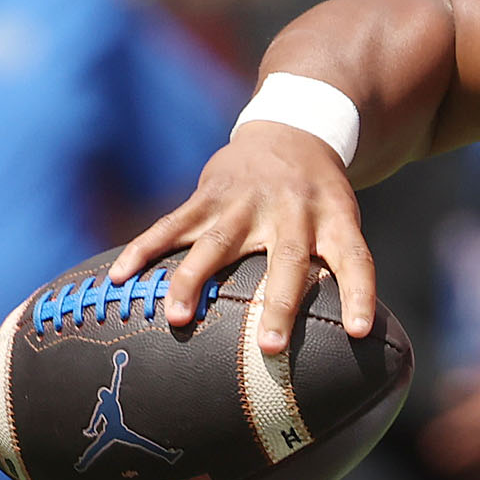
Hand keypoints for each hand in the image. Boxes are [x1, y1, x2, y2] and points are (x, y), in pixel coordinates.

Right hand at [109, 123, 376, 355]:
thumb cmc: (321, 199)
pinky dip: (144, 250)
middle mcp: (293, 212)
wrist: (293, 131)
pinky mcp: (208, 197)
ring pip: (218, 245)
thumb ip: (338, 268)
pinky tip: (119, 276)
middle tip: (270, 347)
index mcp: (335, 220)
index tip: (360, 332)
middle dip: (279, 305)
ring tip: (179, 318)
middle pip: (288, 261)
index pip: (356, 260)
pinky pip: (172, 226)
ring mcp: (247, 204)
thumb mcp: (343, 220)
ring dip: (196, 281)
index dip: (360, 295)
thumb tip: (346, 338)